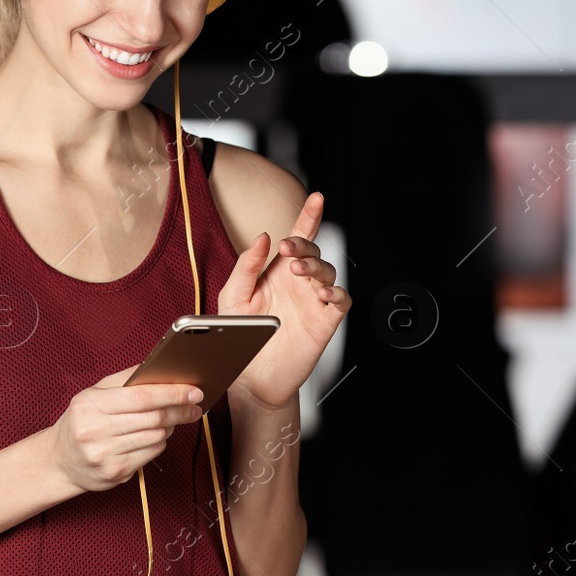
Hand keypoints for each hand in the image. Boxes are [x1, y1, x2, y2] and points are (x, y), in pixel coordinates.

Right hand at [46, 364, 204, 492]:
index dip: (171, 393)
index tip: (192, 390)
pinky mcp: (115, 473)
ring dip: (171, 426)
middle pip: (152, 418)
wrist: (60, 460)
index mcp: (90, 405)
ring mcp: (104, 455)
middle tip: (193, 406)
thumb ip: (125, 379)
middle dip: (179, 410)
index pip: (141, 397)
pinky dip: (160, 443)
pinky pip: (151, 454)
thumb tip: (157, 366)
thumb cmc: (81, 422)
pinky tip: (156, 436)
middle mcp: (95, 431)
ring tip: (173, 418)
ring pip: (155, 437)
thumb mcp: (94, 394)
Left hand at [216, 191, 350, 411]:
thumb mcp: (233, 296)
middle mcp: (299, 283)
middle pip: (313, 252)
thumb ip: (246, 266)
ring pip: (328, 272)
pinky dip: (336, 292)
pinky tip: (322, 293)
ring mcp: (314, 301)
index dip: (309, 217)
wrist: (252, 378)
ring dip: (316, 266)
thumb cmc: (241, 337)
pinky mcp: (325, 321)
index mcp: (278, 272)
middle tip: (287, 250)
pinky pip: (341, 300)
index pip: (297, 239)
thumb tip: (264, 238)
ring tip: (299, 271)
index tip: (316, 198)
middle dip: (303, 245)